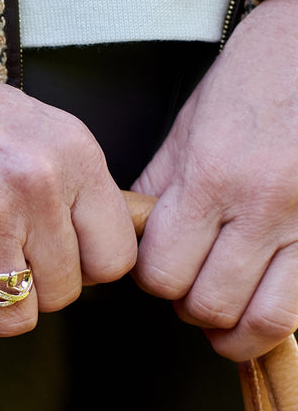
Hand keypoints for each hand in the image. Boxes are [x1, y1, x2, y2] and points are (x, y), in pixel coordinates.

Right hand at [0, 16, 136, 354]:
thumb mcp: (38, 129)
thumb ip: (73, 186)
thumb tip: (88, 250)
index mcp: (74, 155)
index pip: (116, 257)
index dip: (85, 269)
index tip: (56, 259)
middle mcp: (39, 187)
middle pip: (66, 293)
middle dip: (35, 288)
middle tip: (1, 262)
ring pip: (20, 316)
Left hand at [133, 0, 297, 360]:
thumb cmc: (250, 83)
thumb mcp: (187, 132)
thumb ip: (158, 193)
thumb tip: (134, 243)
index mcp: (209, 178)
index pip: (161, 271)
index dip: (152, 281)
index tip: (157, 270)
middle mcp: (260, 206)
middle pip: (207, 303)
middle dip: (189, 306)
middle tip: (191, 287)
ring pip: (263, 319)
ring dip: (235, 327)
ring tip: (227, 309)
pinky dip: (276, 317)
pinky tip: (263, 302)